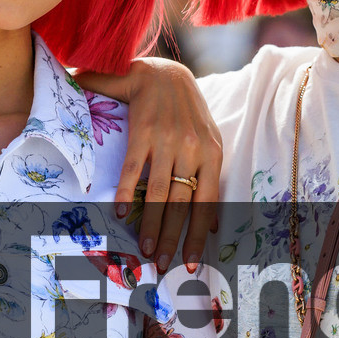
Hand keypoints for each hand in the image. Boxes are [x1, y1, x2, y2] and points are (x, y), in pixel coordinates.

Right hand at [79, 57, 221, 271]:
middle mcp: (192, 149)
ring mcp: (167, 140)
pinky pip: (134, 168)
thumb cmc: (187, 113)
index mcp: (212, 154)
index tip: (191, 262)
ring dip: (150, 224)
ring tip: (143, 248)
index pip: (207, 203)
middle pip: (182, 204)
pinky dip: (128, 192)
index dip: (198, 235)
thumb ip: (209, 179)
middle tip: (161, 264)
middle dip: (171, 238)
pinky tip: (121, 212)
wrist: (164, 72)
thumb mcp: (209, 142)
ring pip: (159, 193)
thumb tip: (217, 224)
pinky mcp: (143, 131)